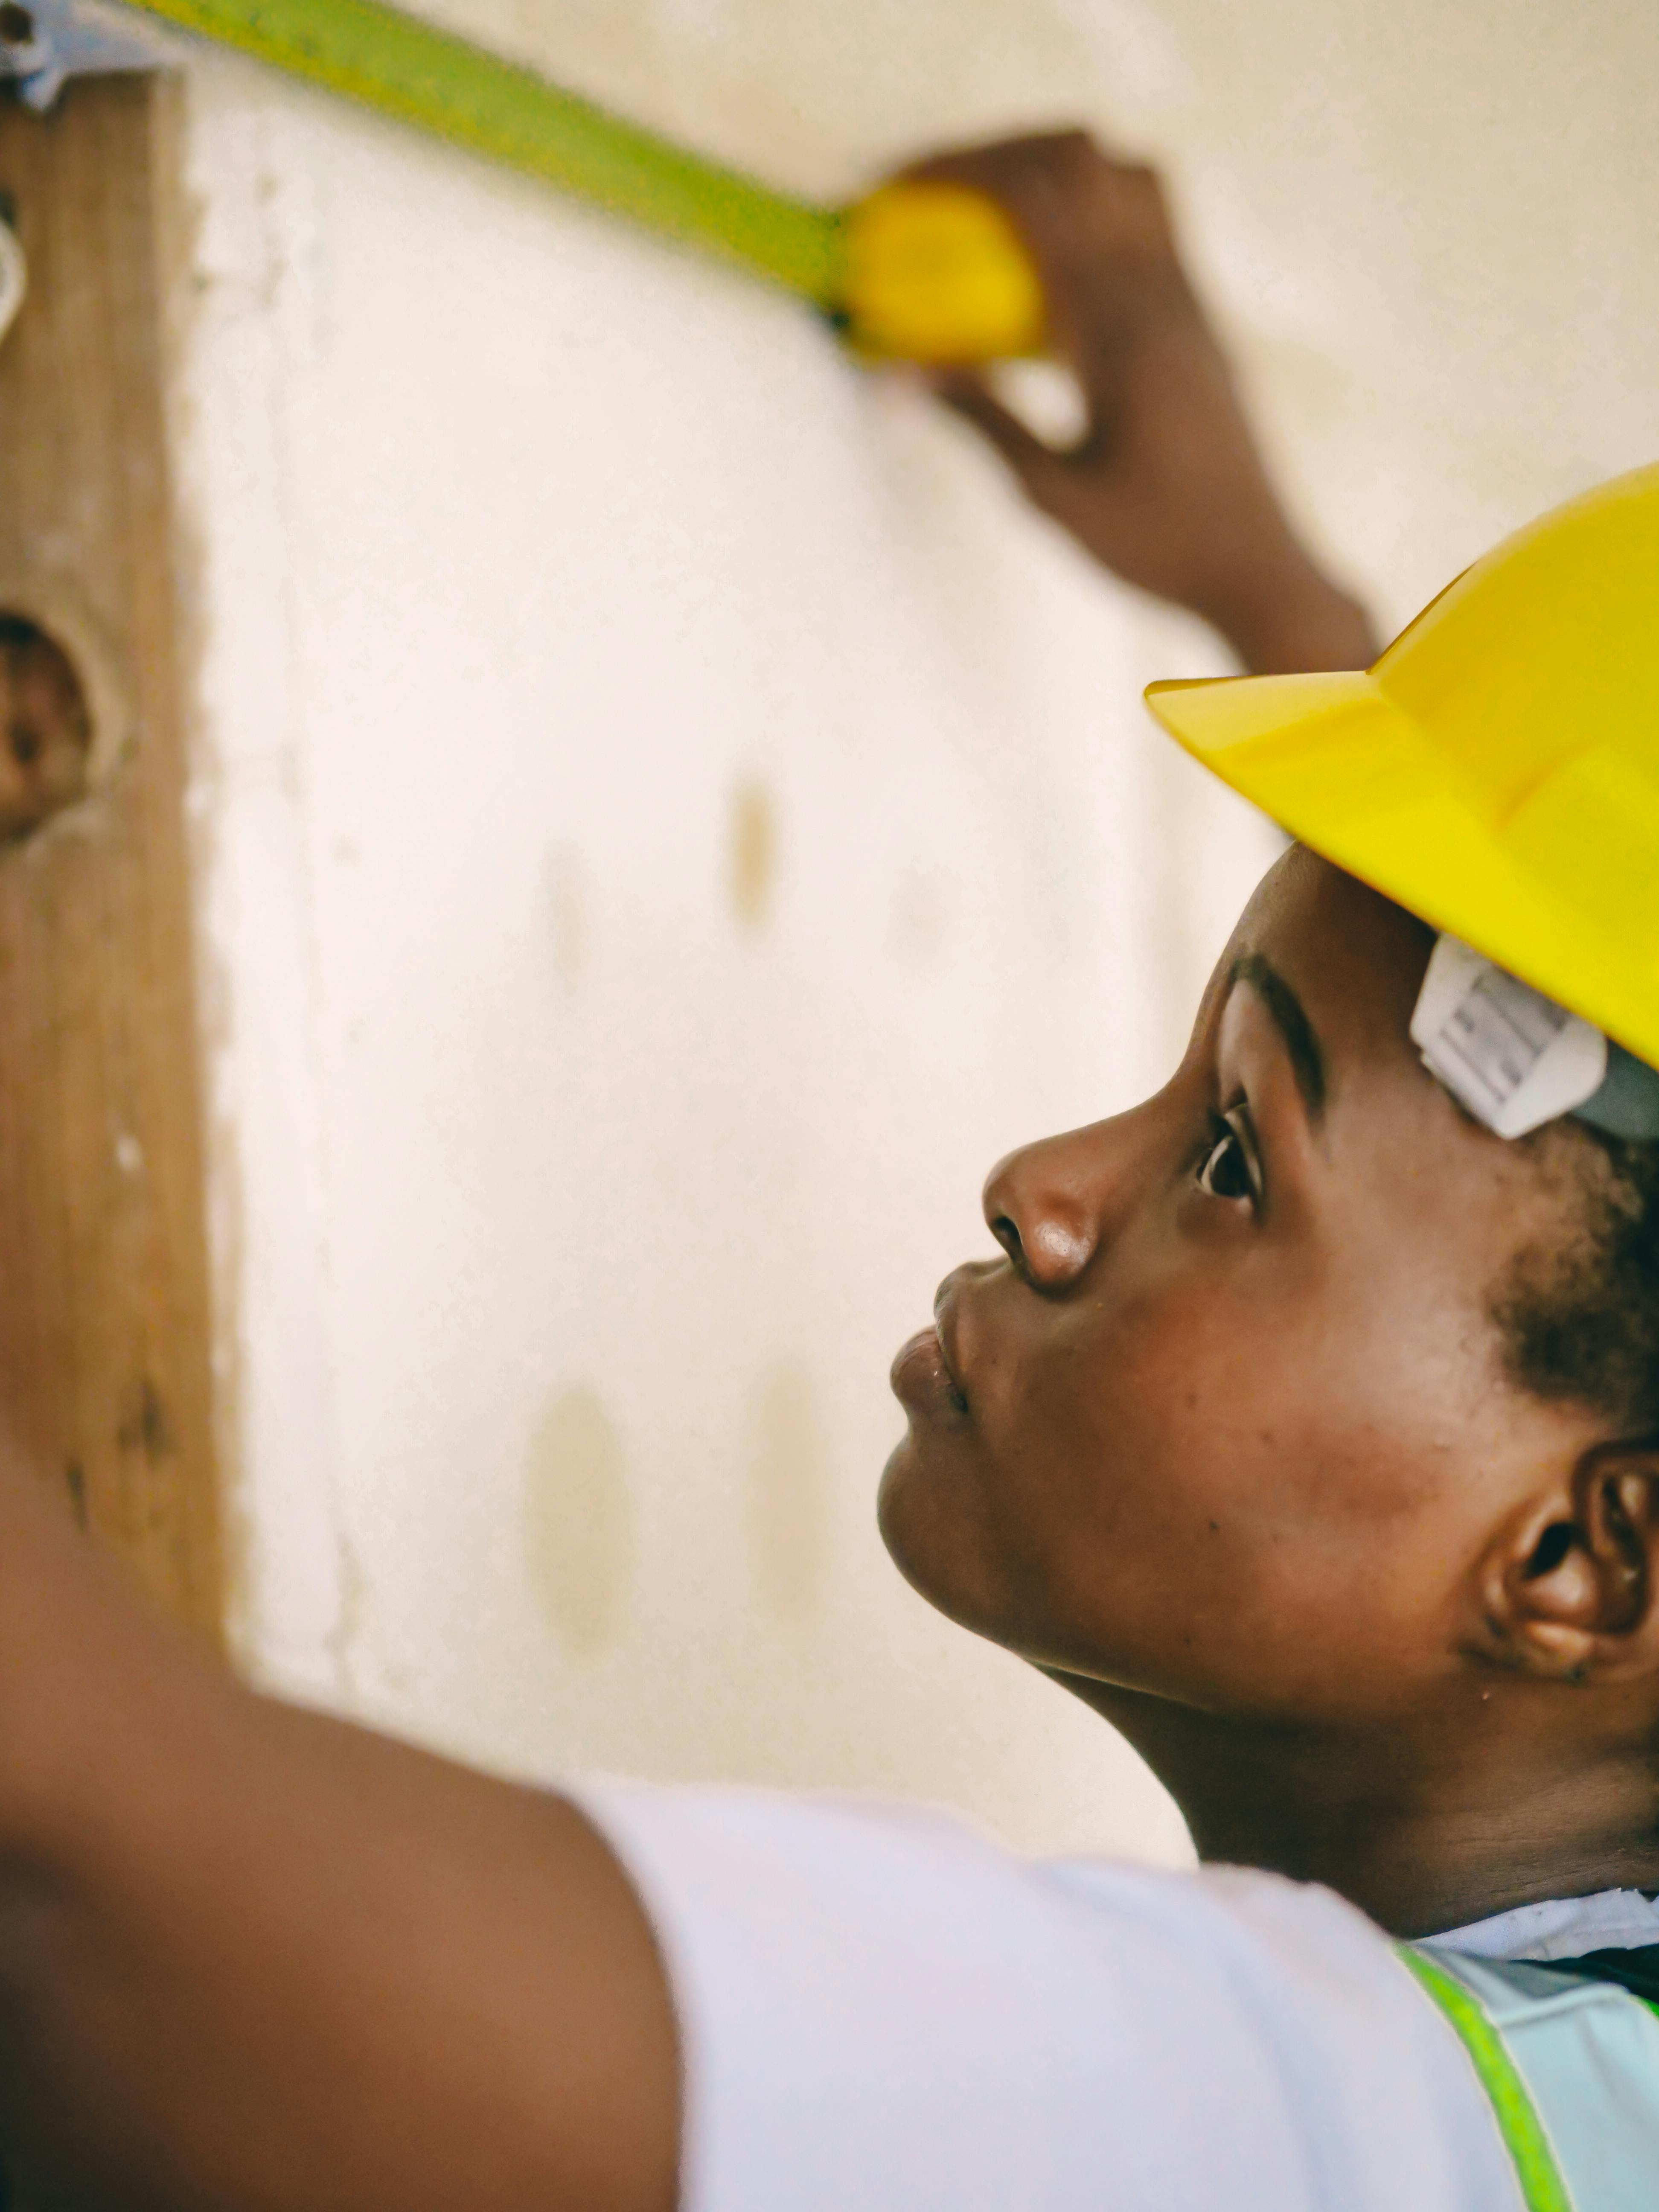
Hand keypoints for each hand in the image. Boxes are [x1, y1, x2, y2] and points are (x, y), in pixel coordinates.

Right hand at [908, 134, 1376, 672]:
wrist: (1259, 568)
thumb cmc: (1157, 548)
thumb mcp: (1052, 497)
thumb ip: (982, 424)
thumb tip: (903, 374)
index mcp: (1117, 330)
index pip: (1033, 199)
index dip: (957, 173)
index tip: (897, 190)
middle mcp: (1162, 293)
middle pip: (1077, 157)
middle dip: (997, 152)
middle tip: (936, 191)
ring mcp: (1191, 297)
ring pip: (1127, 171)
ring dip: (1056, 168)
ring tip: (996, 208)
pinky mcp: (1204, 316)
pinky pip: (1155, 220)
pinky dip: (1097, 209)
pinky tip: (1055, 263)